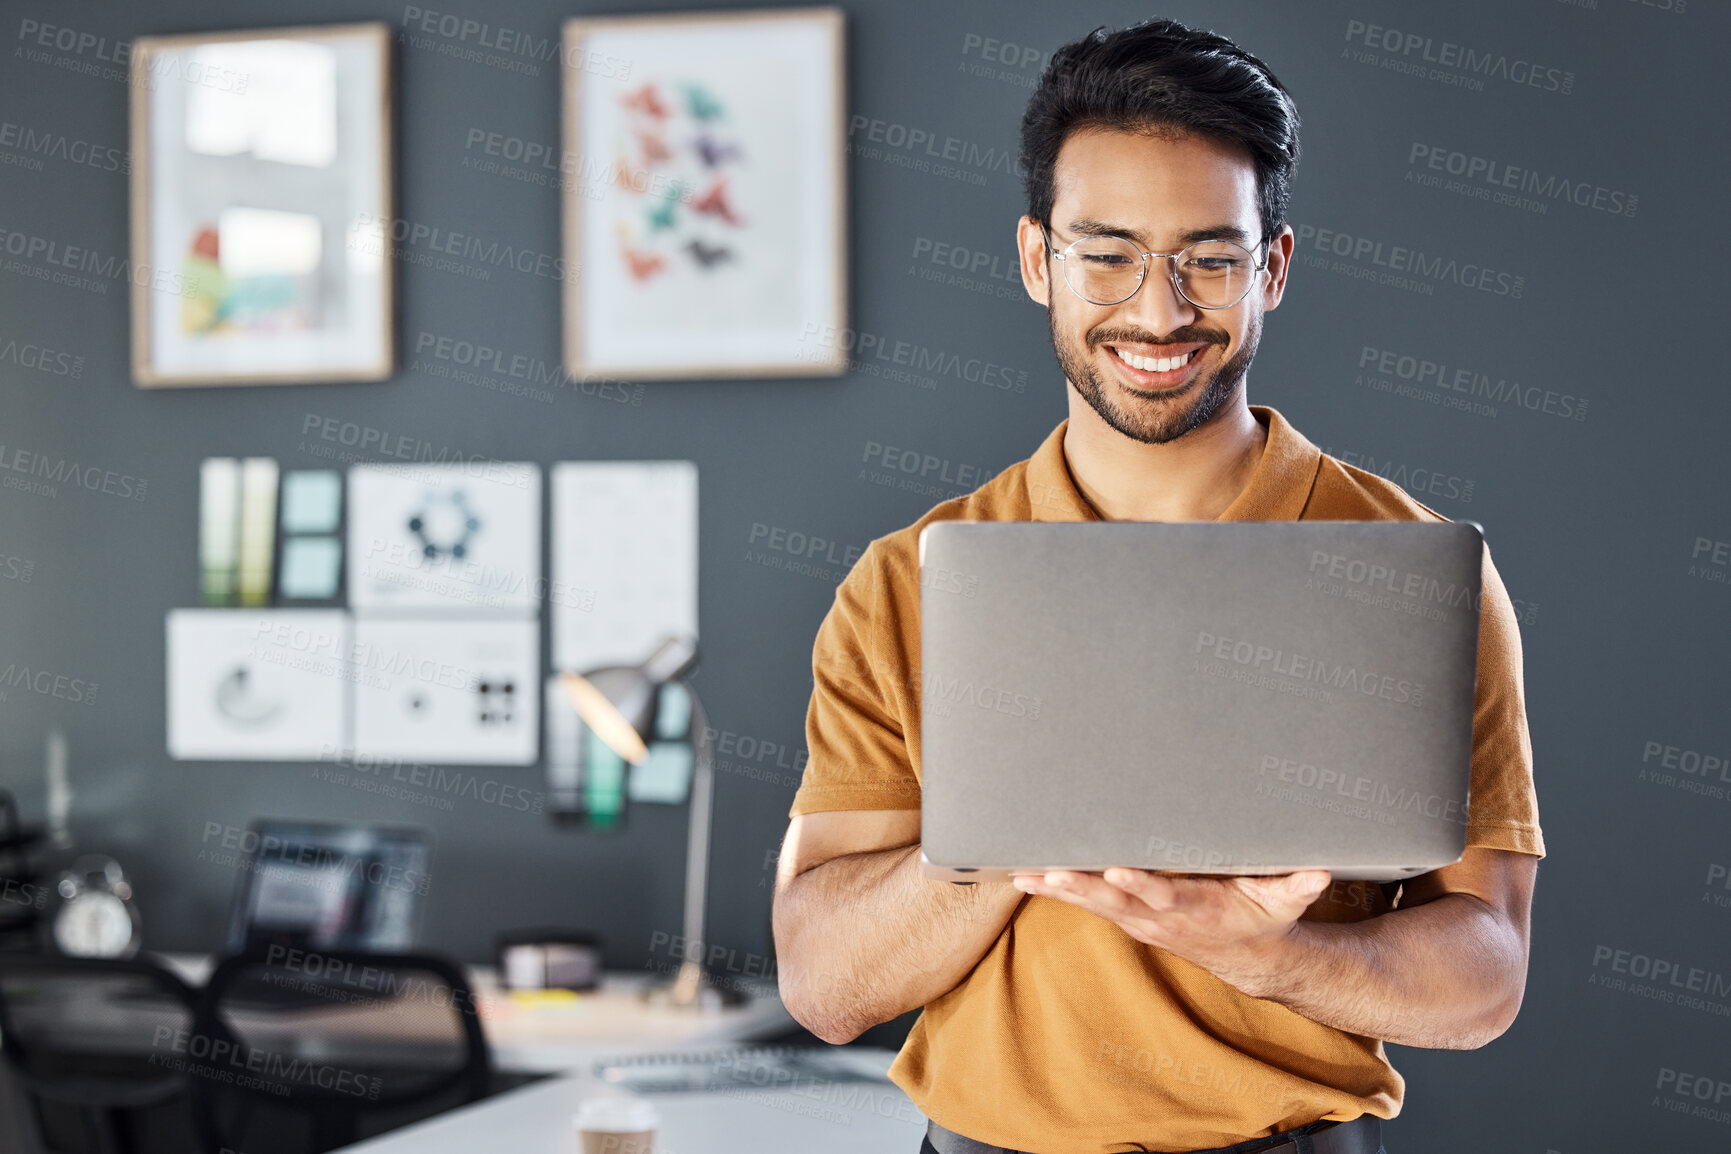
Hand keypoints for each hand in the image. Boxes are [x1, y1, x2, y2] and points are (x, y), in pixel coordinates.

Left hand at [1011, 867, 1331, 995]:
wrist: (1248, 959)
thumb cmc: (1262, 918)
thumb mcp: (1285, 902)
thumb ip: (1298, 884)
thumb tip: (1321, 871)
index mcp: (1194, 908)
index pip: (1162, 894)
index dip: (1138, 883)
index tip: (1115, 868)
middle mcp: (1159, 916)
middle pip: (1115, 899)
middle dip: (1082, 885)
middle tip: (1050, 870)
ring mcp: (1140, 919)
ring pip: (1093, 902)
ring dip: (1059, 889)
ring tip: (1025, 874)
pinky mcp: (1128, 916)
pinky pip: (1087, 902)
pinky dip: (1056, 890)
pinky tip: (1025, 877)